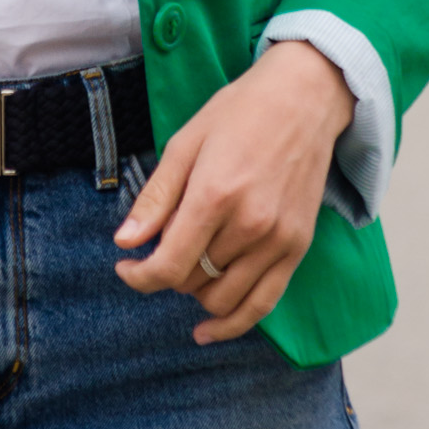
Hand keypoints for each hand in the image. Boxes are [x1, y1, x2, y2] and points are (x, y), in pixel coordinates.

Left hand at [113, 40, 353, 343]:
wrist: (303, 99)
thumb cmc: (239, 113)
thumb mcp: (184, 144)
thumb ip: (155, 199)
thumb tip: (125, 243)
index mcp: (214, 195)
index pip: (169, 264)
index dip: (139, 276)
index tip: (125, 268)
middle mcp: (249, 224)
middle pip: (192, 280)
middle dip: (167, 273)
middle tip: (161, 249)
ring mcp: (278, 239)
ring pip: (223, 298)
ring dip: (196, 292)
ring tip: (187, 268)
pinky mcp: (298, 248)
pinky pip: (263, 303)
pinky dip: (234, 323)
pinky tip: (209, 329)